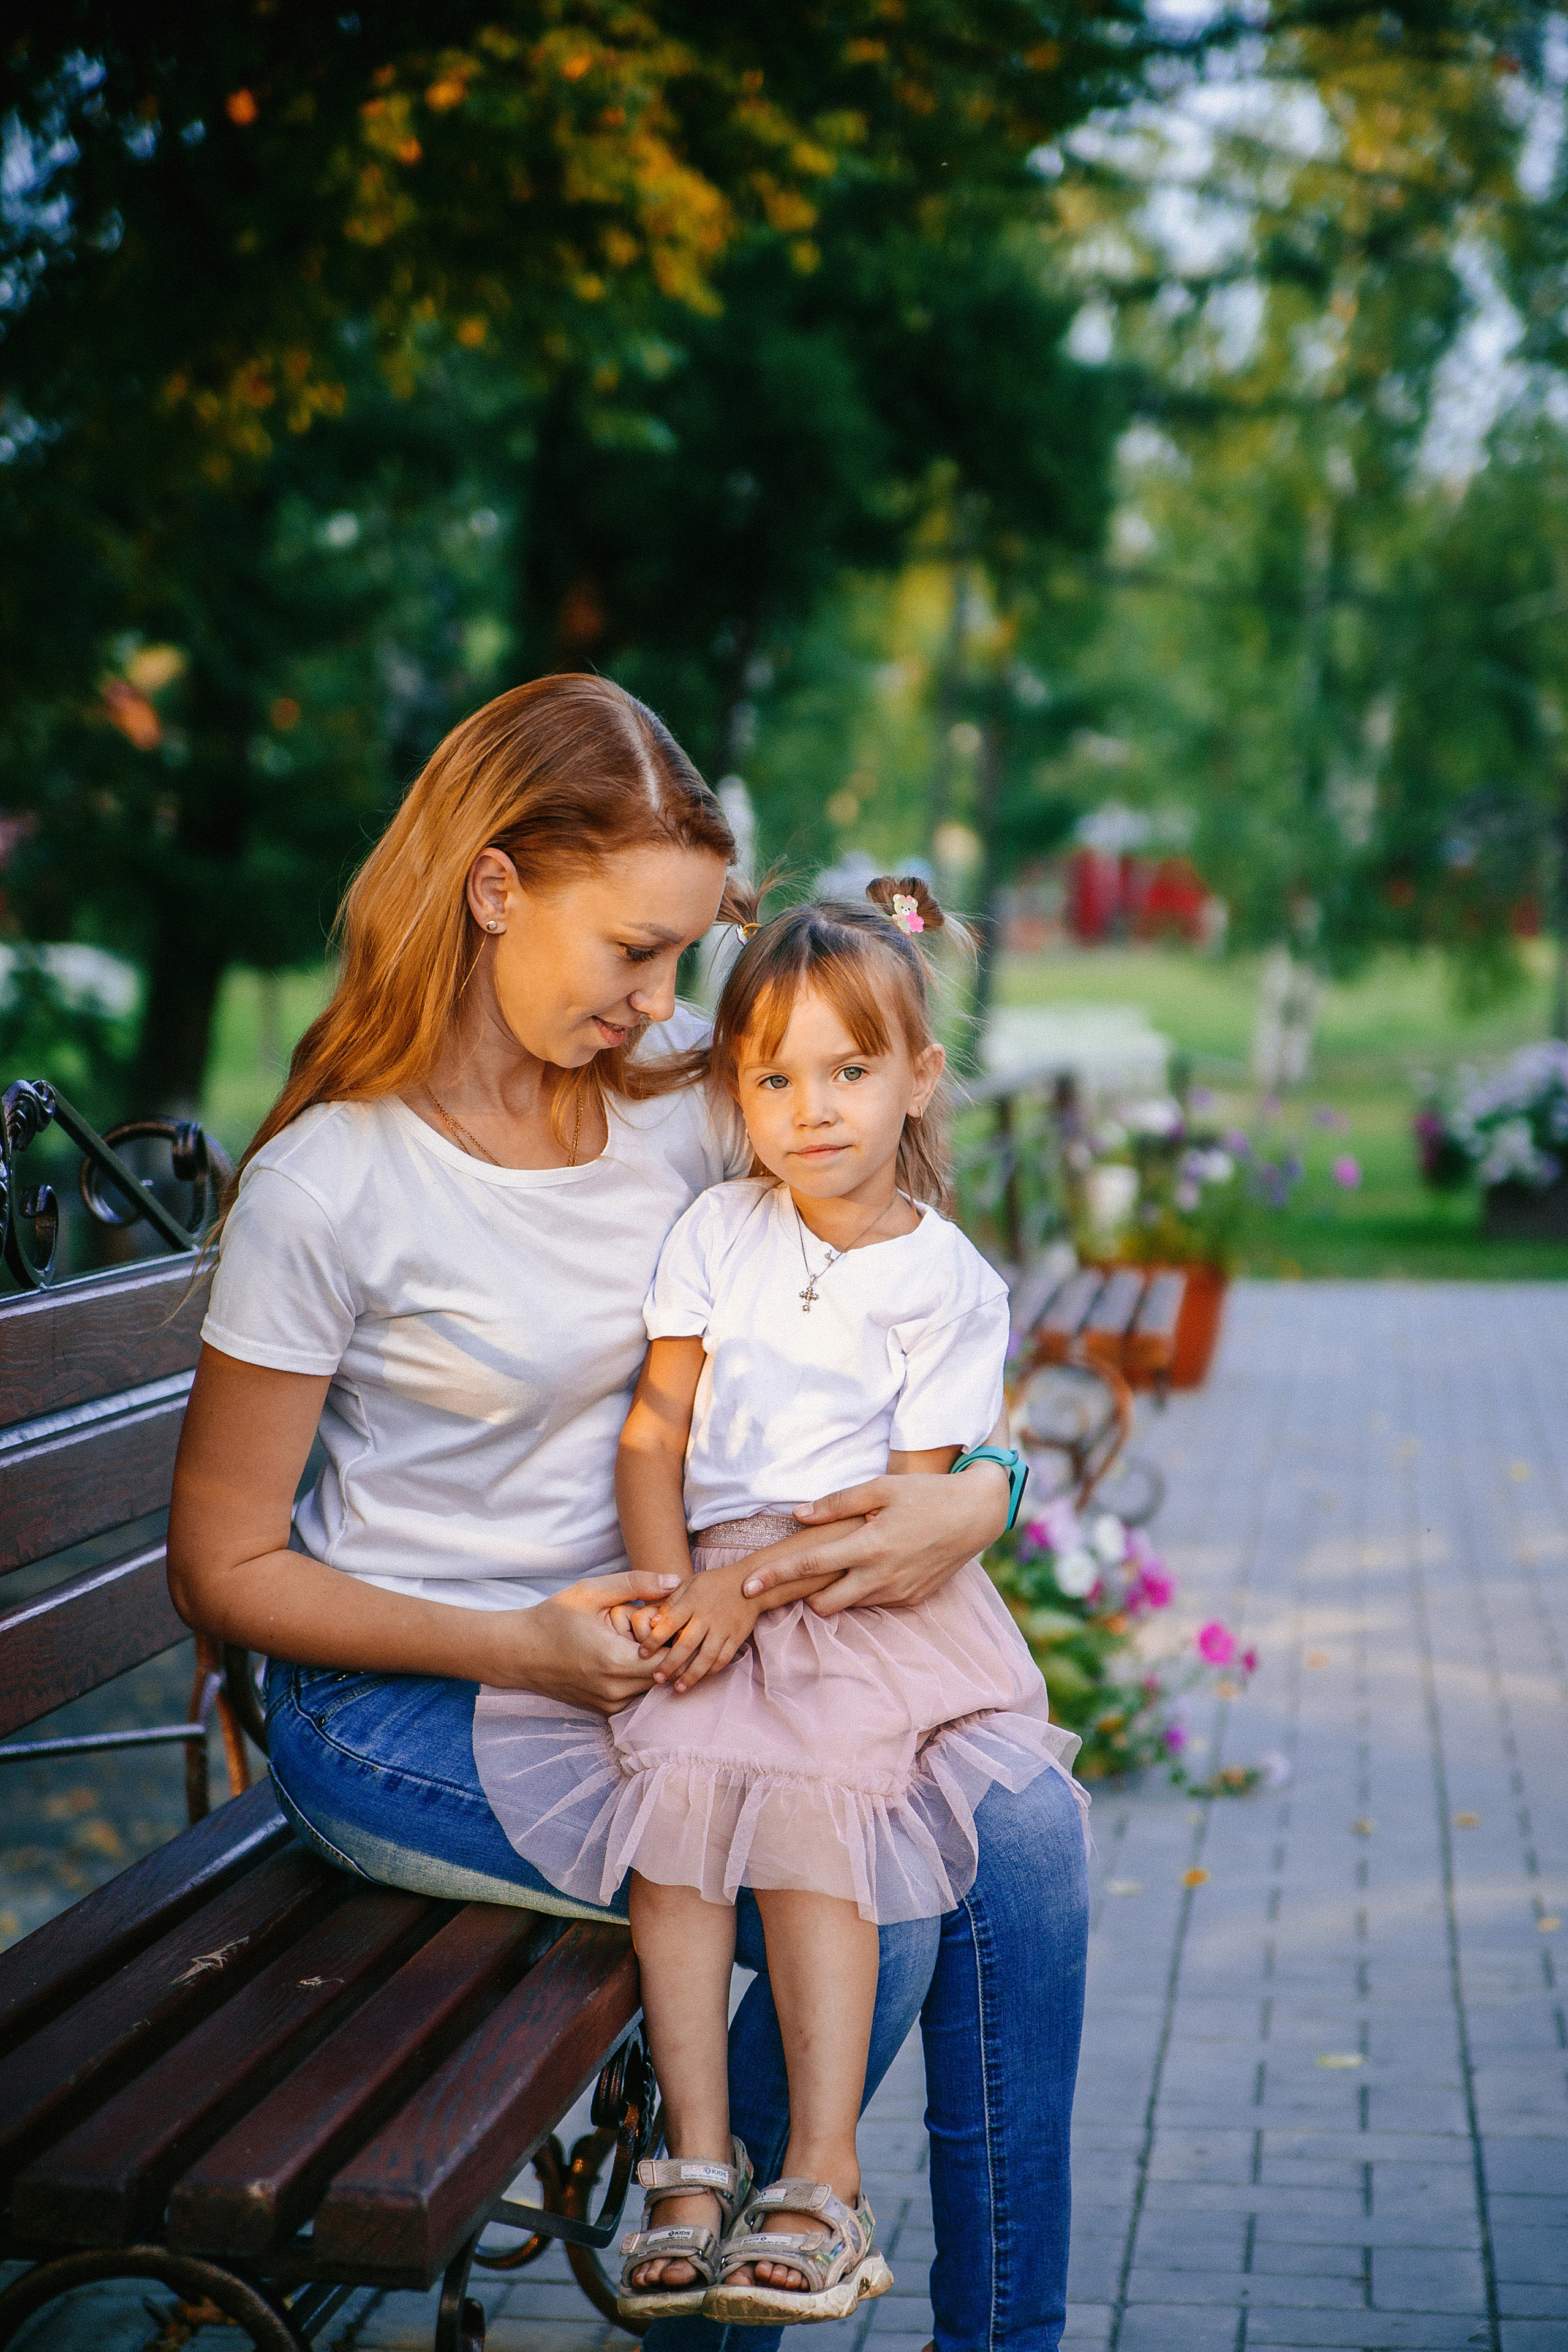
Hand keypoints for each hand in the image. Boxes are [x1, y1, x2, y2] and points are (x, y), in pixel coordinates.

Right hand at [496, 1571, 680, 1713]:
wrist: (518, 1652)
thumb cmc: (553, 1618)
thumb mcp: (592, 1591)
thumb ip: (636, 1584)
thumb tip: (676, 1580)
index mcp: (616, 1662)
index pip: (672, 1657)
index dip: (673, 1635)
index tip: (660, 1618)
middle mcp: (616, 1691)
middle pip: (665, 1673)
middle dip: (663, 1649)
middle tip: (645, 1627)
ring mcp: (610, 1705)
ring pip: (651, 1685)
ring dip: (650, 1663)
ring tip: (631, 1640)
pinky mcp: (605, 1710)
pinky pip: (635, 1693)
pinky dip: (636, 1675)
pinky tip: (619, 1654)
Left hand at [637, 1564, 760, 1691]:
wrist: (751, 1582)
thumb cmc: (714, 1583)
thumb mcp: (690, 1584)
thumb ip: (671, 1603)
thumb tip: (652, 1623)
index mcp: (692, 1602)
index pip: (669, 1623)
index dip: (654, 1640)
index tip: (642, 1653)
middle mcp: (707, 1617)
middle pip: (686, 1645)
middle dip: (669, 1664)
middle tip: (656, 1678)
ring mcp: (724, 1628)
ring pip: (706, 1657)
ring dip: (691, 1675)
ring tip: (677, 1688)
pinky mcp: (737, 1637)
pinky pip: (724, 1658)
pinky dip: (711, 1671)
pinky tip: (700, 1678)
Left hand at [738, 1464, 1010, 1614]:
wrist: (976, 1515)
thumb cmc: (925, 1494)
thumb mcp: (881, 1487)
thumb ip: (836, 1503)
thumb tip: (798, 1515)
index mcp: (869, 1545)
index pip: (809, 1566)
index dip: (774, 1577)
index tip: (746, 1587)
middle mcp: (881, 1576)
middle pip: (823, 1604)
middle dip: (804, 1595)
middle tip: (795, 1577)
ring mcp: (898, 1592)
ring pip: (848, 1606)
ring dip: (834, 1592)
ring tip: (835, 1567)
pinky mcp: (912, 1599)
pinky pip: (874, 1603)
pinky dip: (862, 1590)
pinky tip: (867, 1568)